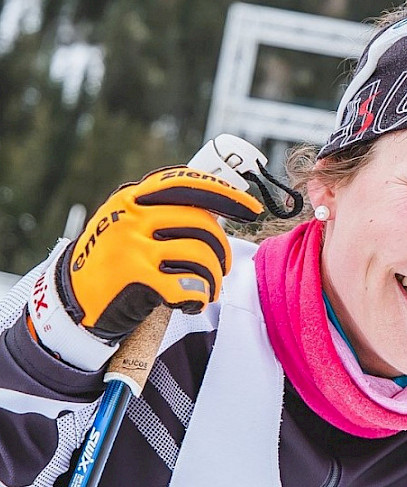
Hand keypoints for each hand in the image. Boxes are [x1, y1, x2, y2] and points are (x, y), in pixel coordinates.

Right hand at [29, 166, 261, 368]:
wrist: (72, 304)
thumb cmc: (116, 264)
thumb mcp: (130, 227)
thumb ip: (164, 212)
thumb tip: (221, 206)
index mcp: (131, 198)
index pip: (186, 183)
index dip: (225, 194)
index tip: (252, 209)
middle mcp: (130, 217)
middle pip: (201, 223)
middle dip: (222, 249)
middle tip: (223, 268)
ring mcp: (132, 247)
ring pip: (201, 256)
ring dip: (213, 279)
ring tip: (205, 290)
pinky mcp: (136, 279)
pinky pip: (189, 285)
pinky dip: (199, 298)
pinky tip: (191, 303)